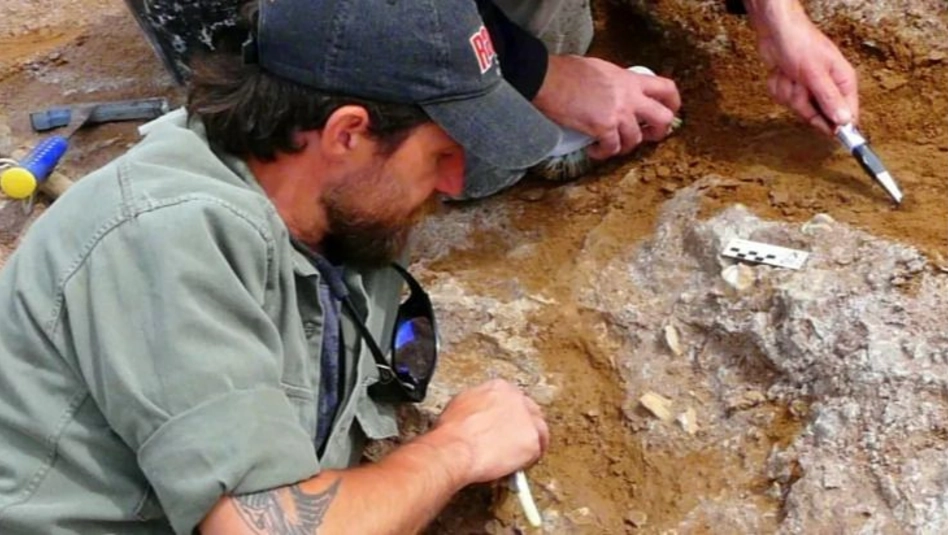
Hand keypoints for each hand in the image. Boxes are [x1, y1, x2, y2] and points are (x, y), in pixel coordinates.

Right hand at [427, 379, 548, 484]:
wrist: (455, 448)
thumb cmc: (452, 432)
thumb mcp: (461, 405)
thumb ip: (478, 405)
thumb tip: (479, 414)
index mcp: (499, 388)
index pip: (514, 400)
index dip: (510, 416)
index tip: (506, 426)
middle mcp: (516, 399)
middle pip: (530, 412)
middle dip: (524, 427)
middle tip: (515, 443)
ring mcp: (527, 419)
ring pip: (539, 431)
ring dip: (529, 443)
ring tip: (517, 457)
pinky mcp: (532, 440)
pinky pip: (537, 451)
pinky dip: (528, 460)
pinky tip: (517, 466)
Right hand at [533, 55, 681, 159]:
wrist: (548, 79)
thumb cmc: (567, 71)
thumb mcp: (601, 69)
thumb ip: (616, 82)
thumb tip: (616, 93)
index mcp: (630, 79)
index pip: (667, 89)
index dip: (673, 104)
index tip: (668, 112)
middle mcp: (630, 97)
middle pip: (663, 118)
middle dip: (659, 133)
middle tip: (647, 137)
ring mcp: (618, 113)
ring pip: (635, 140)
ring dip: (623, 147)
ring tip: (609, 145)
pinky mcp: (603, 128)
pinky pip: (612, 148)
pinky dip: (602, 153)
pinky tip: (593, 150)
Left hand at [749, 1, 858, 133]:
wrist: (774, 32)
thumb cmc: (800, 44)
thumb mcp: (815, 74)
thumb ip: (829, 98)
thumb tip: (845, 120)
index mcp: (842, 81)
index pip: (847, 113)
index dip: (837, 125)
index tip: (829, 132)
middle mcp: (828, 86)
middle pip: (818, 115)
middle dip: (803, 102)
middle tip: (800, 84)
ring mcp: (809, 88)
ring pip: (798, 108)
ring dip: (789, 92)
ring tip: (790, 74)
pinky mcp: (793, 87)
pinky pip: (784, 99)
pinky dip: (779, 87)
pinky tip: (781, 73)